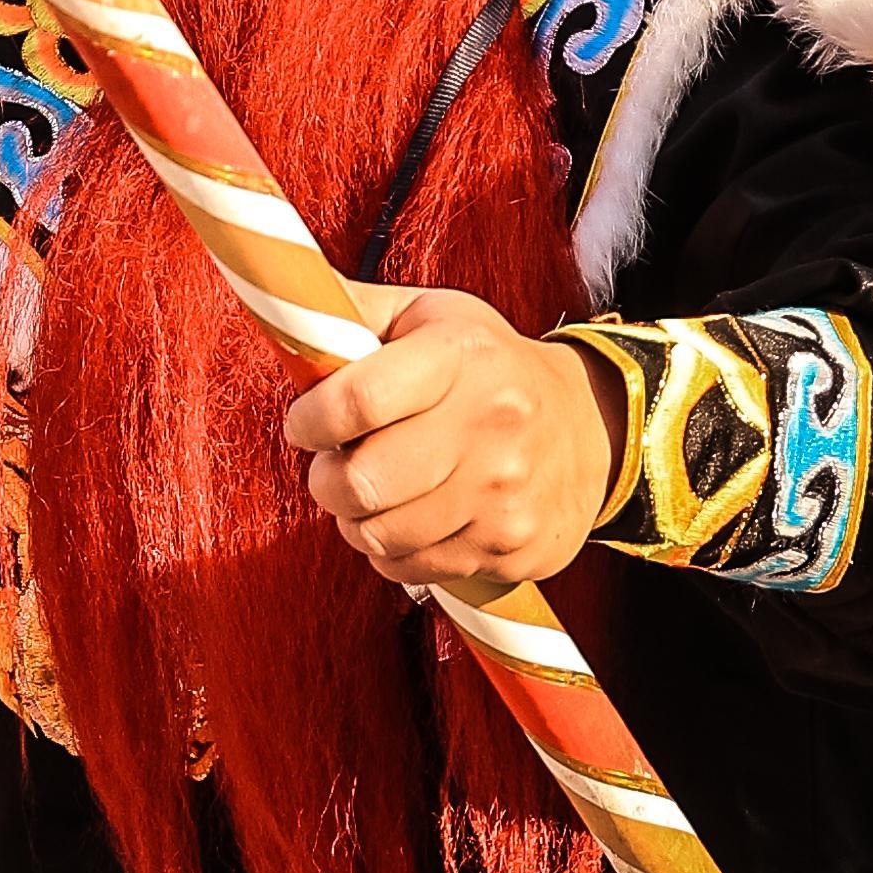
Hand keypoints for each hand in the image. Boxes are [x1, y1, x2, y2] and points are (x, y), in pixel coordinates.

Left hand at [286, 287, 621, 593]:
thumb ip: (353, 311)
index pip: (357, 399)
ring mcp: (502, 493)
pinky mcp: (509, 546)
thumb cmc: (486, 367)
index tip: (303, 424)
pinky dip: (391, 550)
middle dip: (324, 480)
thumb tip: (282, 304)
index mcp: (461, 354)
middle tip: (331, 467)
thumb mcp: (432, 316)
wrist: (591, 430)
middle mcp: (490, 423)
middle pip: (360, 483)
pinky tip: (409, 518)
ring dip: (354, 520)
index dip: (310, 420)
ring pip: (377, 536)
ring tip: (371, 493)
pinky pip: (410, 568)